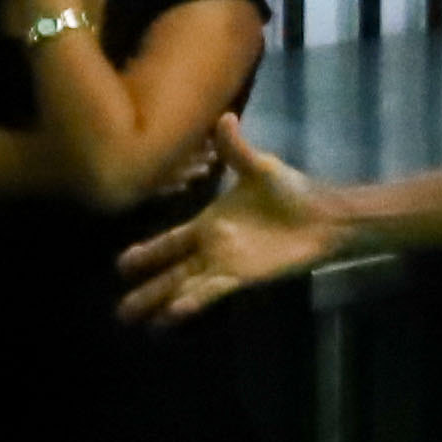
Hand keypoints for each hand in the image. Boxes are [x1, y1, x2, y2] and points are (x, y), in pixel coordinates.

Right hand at [118, 117, 338, 324]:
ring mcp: (225, 265)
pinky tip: (175, 311)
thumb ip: (236, 149)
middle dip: (146, 291)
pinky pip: (212, 289)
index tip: (121, 266)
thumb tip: (224, 118)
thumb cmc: (292, 192)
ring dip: (164, 303)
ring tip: (142, 323)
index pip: (170, 242)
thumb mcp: (260, 168)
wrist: (322, 216)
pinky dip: (194, 299)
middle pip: (172, 273)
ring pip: (186, 287)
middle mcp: (212, 248)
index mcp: (209, 222)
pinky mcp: (243, 277)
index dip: (147, 253)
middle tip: (120, 313)